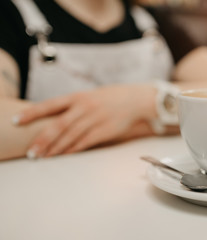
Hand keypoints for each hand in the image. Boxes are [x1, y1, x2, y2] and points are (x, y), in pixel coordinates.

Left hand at [15, 85, 156, 157]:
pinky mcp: (105, 130)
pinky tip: (64, 155)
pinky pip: (86, 142)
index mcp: (78, 96)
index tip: (16, 121)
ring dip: (56, 148)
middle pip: (59, 125)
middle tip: (31, 153)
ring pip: (71, 136)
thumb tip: (51, 118)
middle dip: (43, 140)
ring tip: (44, 157)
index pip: (50, 104)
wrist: (135, 99)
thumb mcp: (89, 96)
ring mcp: (96, 119)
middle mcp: (85, 107)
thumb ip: (72, 106)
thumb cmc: (109, 98)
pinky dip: (73, 149)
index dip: (32, 112)